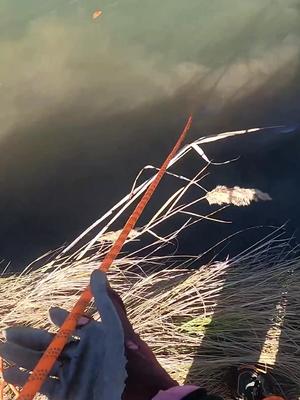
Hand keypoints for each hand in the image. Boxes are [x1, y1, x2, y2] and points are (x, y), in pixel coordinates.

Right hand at [0, 270, 126, 399]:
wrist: (137, 397)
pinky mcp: (68, 394)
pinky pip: (43, 385)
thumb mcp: (116, 327)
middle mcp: (82, 356)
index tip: (50, 311)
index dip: (61, 319)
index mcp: (95, 339)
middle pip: (51, 345)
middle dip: (29, 339)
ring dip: (22, 357)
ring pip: (43, 364)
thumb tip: (98, 271)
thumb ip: (106, 301)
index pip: (73, 326)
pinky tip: (9, 373)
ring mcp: (74, 375)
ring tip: (2, 349)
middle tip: (8, 332)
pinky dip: (26, 380)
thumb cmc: (129, 360)